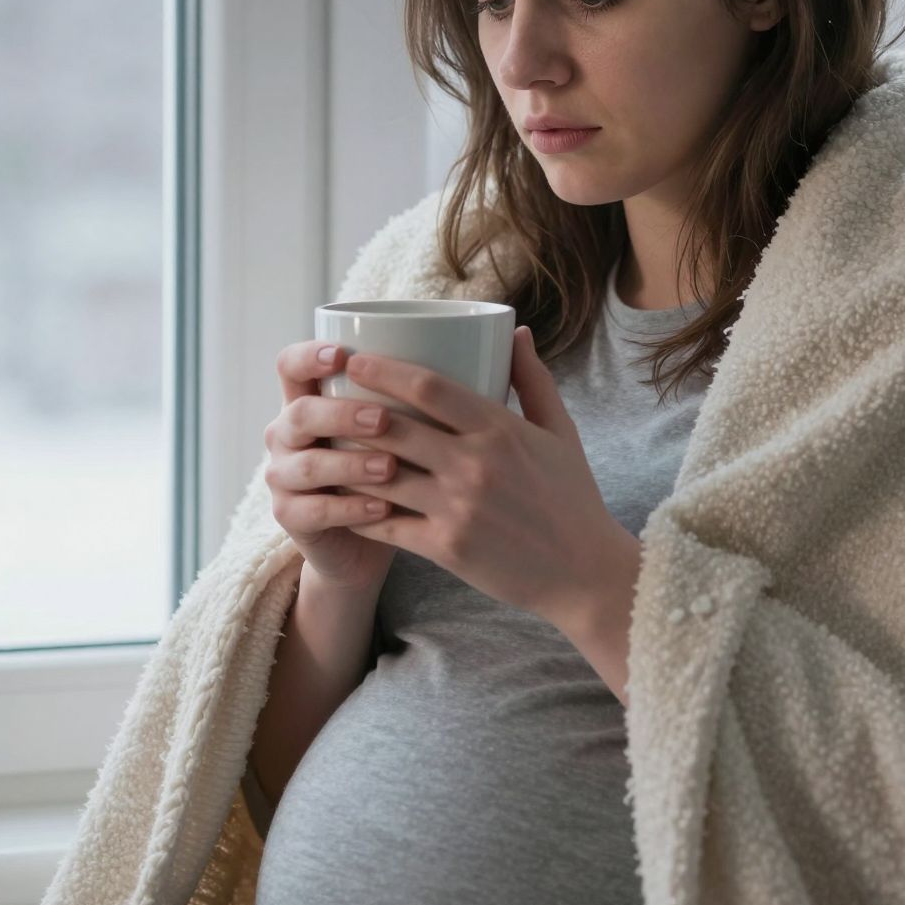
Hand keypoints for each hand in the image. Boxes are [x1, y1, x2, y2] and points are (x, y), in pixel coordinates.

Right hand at [264, 339, 400, 589]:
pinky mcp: (290, 516)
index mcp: (307, 398)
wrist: (366, 539)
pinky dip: (350, 508)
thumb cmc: (392, 468)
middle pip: (300, 413)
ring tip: (390, 468)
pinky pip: (314, 510)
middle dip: (341, 414)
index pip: (290, 365)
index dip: (309, 357)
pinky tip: (381, 506)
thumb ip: (414, 394)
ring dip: (351, 464)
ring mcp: (283, 475)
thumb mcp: (398, 425)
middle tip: (384, 419)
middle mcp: (287, 433)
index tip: (344, 355)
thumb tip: (479, 352)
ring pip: (308, 465)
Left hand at [338, 325, 640, 631]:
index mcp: (500, 429)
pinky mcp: (446, 547)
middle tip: (322, 397)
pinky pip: (386, 524)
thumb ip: (533, 380)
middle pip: (394, 427)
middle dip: (350, 409)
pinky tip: (337, 499)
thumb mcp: (561, 432)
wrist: (585, 574)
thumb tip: (515, 331)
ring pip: (381, 476)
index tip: (353, 358)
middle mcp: (474, 464)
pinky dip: (358, 511)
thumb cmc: (572, 498)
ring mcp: (457, 507)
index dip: (384, 369)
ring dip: (346, 460)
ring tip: (320, 446)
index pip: (429, 386)